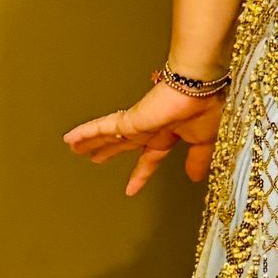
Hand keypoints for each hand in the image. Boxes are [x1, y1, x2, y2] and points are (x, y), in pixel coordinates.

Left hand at [64, 80, 224, 197]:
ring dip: (91, 142)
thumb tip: (195, 178)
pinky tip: (69, 139)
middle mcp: (151, 128)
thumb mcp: (204, 142)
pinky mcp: (129, 119)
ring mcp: (138, 122)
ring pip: (108, 135)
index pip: (150, 157)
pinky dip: (85, 133)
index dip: (140, 174)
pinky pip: (102, 128)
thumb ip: (197, 160)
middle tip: (93, 157)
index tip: (130, 189)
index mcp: (169, 134)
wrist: (200, 88)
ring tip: (73, 148)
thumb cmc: (207, 109)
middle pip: (123, 143)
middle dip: (109, 151)